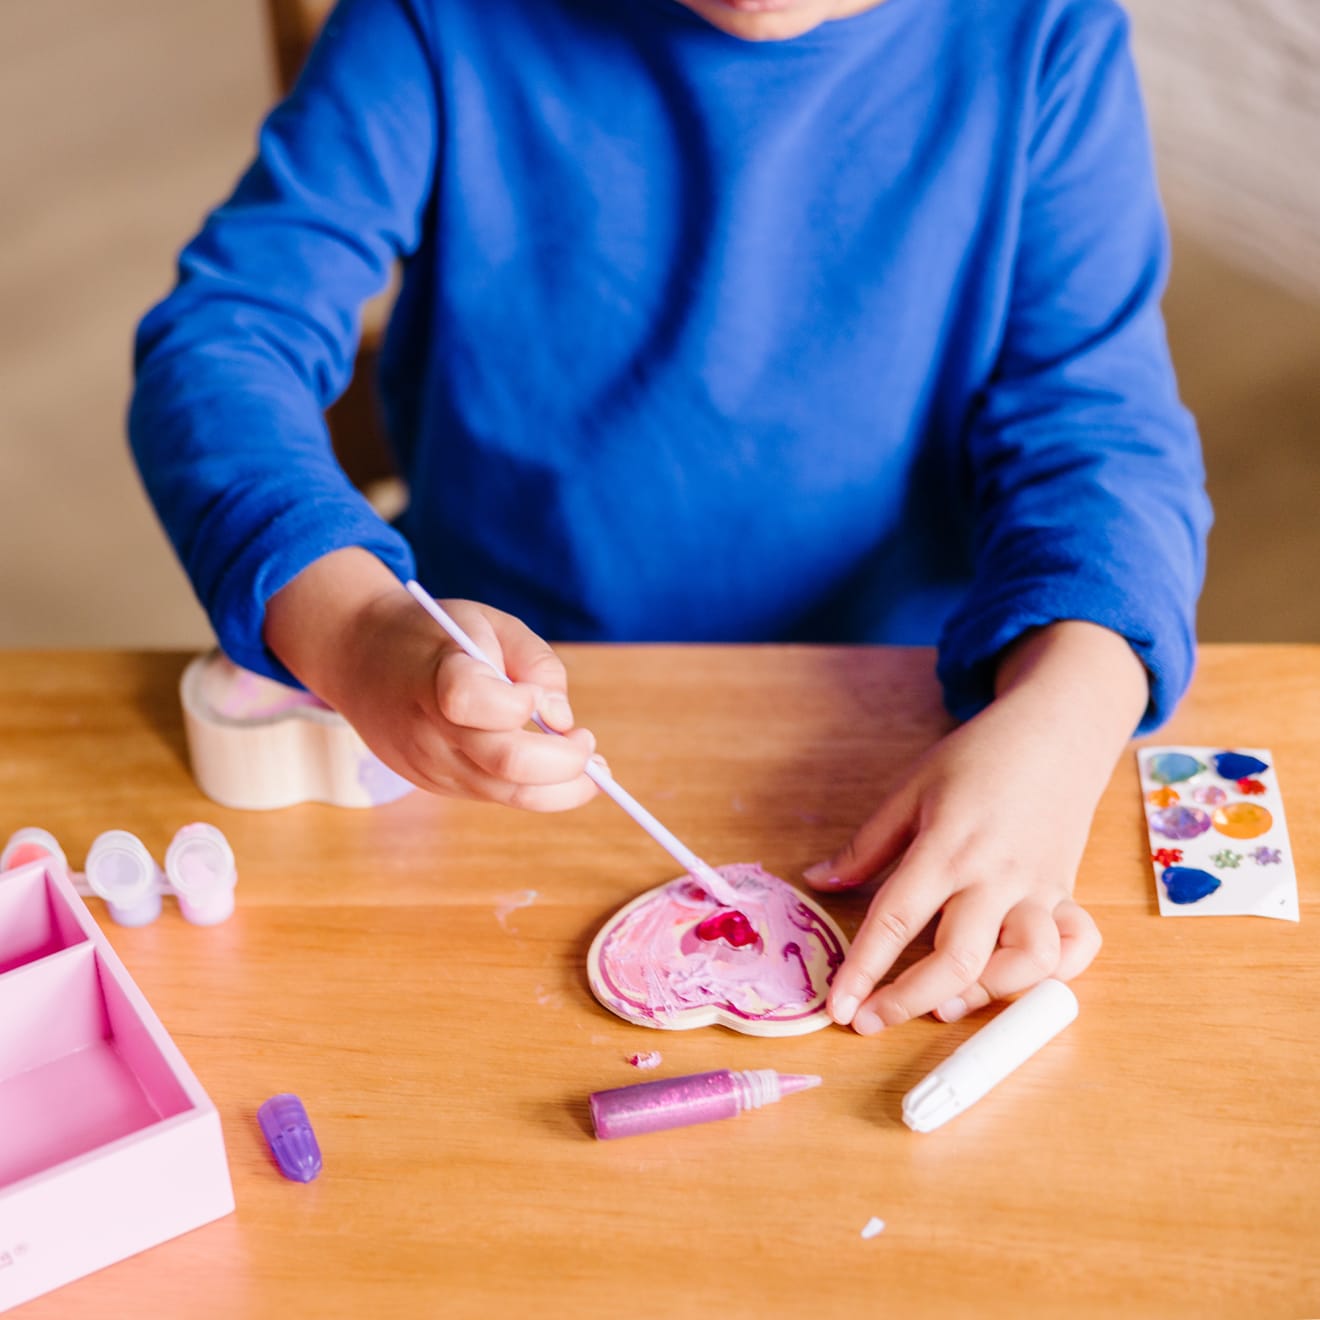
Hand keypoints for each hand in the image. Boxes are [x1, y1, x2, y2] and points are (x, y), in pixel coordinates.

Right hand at [264, 548, 598, 809]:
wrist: (358, 658)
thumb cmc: (434, 634)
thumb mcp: (488, 623)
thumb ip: (535, 662)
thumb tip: (562, 719)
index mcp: (435, 674)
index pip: (470, 699)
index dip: (517, 703)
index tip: (535, 696)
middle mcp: (429, 728)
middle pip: (504, 763)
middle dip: (564, 762)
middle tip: (588, 744)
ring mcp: (429, 763)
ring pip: (506, 794)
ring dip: (562, 788)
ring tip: (591, 768)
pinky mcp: (434, 783)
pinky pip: (494, 795)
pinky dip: (535, 789)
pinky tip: (555, 770)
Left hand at [803, 622, 1146, 1030]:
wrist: (1055, 732)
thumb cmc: (978, 758)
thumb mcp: (911, 790)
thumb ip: (865, 845)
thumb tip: (817, 880)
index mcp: (946, 846)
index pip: (897, 918)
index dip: (864, 968)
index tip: (839, 1007)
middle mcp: (995, 875)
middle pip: (957, 958)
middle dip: (910, 1001)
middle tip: (873, 1021)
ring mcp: (1038, 888)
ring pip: (1026, 964)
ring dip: (985, 995)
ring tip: (944, 1005)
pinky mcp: (1069, 894)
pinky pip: (1077, 948)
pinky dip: (1056, 974)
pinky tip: (1015, 981)